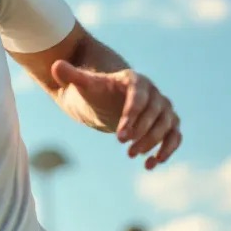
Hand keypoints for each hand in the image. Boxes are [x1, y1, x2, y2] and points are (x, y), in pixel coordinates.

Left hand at [50, 62, 180, 169]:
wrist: (109, 101)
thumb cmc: (97, 92)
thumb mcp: (84, 84)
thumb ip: (72, 75)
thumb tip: (55, 65)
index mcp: (136, 81)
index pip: (138, 97)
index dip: (131, 116)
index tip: (119, 136)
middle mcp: (155, 93)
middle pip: (155, 113)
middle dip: (141, 132)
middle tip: (124, 148)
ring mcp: (164, 109)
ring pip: (167, 125)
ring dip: (153, 142)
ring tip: (132, 155)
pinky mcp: (168, 124)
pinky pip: (175, 137)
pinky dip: (167, 150)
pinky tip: (151, 165)